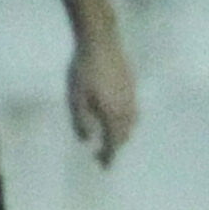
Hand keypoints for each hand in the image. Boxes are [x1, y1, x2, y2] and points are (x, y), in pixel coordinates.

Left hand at [68, 32, 138, 167]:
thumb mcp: (75, 99)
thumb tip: (87, 140)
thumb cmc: (84, 71)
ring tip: (109, 136)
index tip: (104, 167)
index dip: (109, 157)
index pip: (114, 143)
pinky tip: (115, 115)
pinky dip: (126, 121)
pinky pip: (133, 112)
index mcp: (113, 114)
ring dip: (122, 134)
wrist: (101, 42)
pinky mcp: (132, 86)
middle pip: (125, 135)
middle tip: (101, 154)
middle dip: (115, 147)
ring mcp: (132, 96)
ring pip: (131, 124)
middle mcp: (127, 108)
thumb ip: (81, 122)